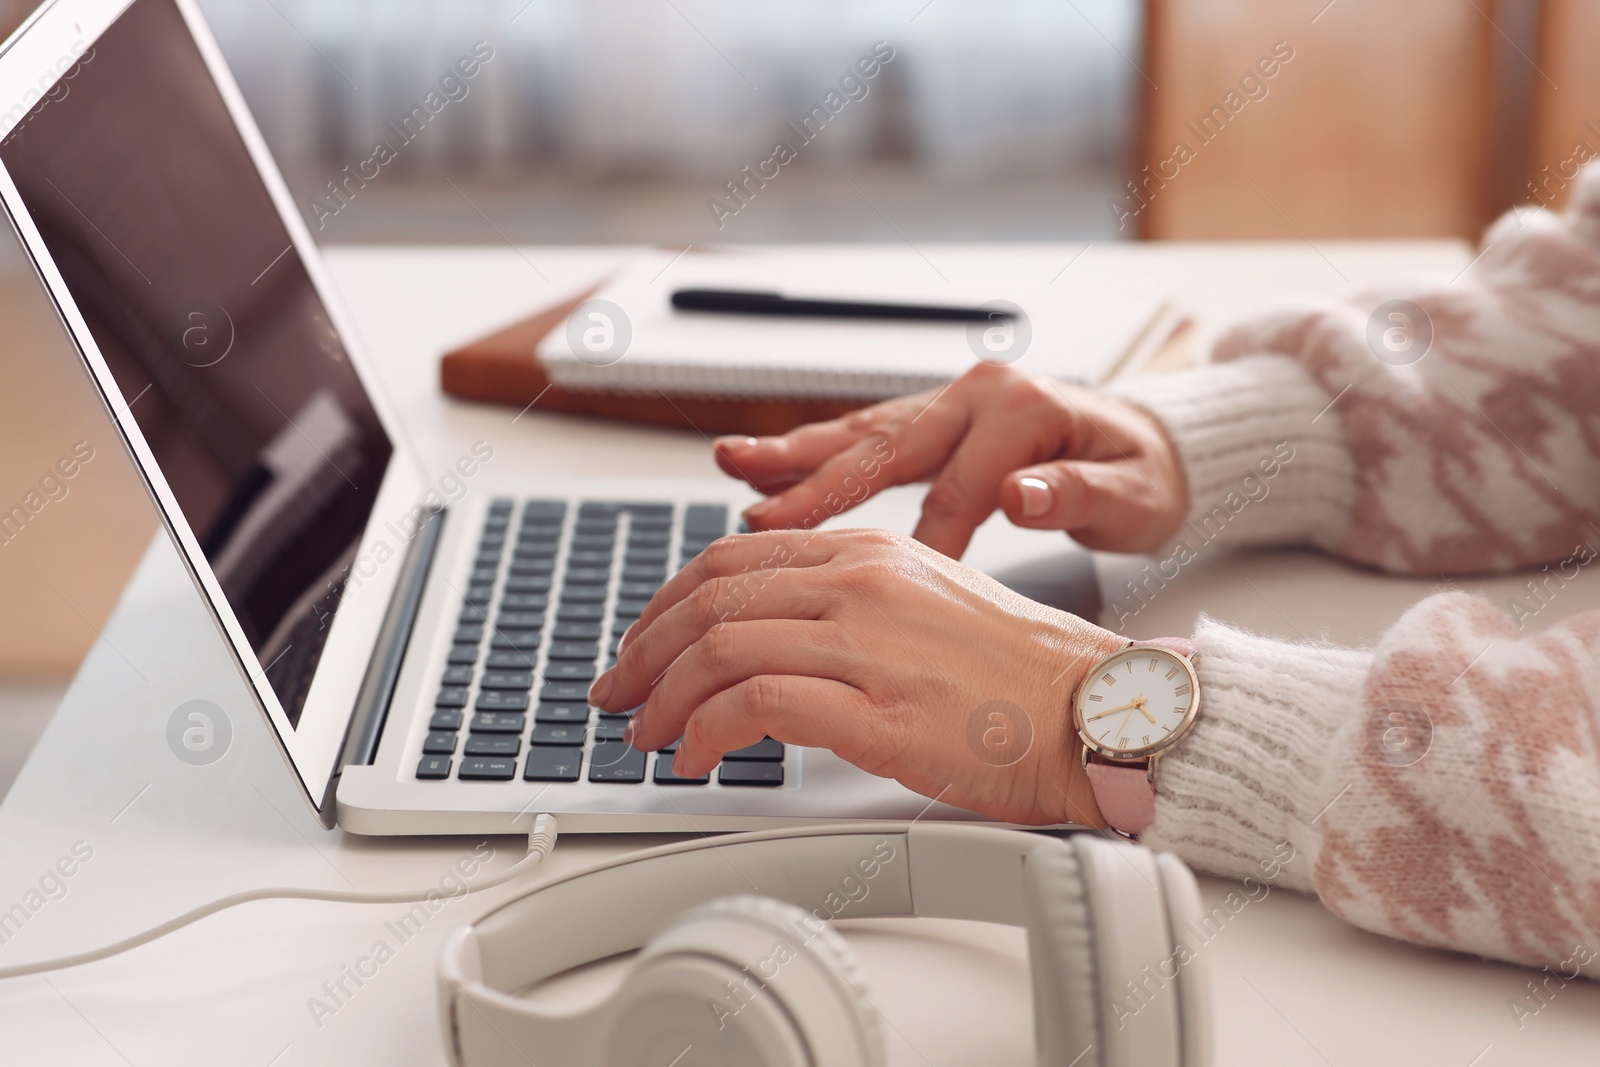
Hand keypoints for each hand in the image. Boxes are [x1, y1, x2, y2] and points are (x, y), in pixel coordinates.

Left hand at [586, 528, 1127, 825]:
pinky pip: (753, 705)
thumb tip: (772, 631)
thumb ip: (849, 601)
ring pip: (719, 647)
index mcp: (871, 552)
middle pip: (709, 598)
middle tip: (619, 693)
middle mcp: (862, 582)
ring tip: (648, 736)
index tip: (643, 643)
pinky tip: (695, 757)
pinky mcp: (877, 711)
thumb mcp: (927, 601)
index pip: (731, 559)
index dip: (667, 604)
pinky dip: (704, 732)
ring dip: (663, 698)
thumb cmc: (1020, 673)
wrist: (1097, 711)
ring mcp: (868, 643)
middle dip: (644, 650)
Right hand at [713, 363, 1188, 557]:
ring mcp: (949, 404)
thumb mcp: (1135, 492)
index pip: (958, 488)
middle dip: (820, 481)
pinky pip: (864, 436)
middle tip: (762, 513)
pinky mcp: (934, 419)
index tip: (889, 592)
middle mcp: (976, 398)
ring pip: (862, 431)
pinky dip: (813, 453)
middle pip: (887, 445)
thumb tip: (1027, 493)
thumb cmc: (1144, 474)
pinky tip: (763, 467)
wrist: (1153, 442)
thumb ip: (1080, 492)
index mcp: (1022, 412)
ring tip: (734, 464)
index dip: (925, 542)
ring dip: (796, 453)